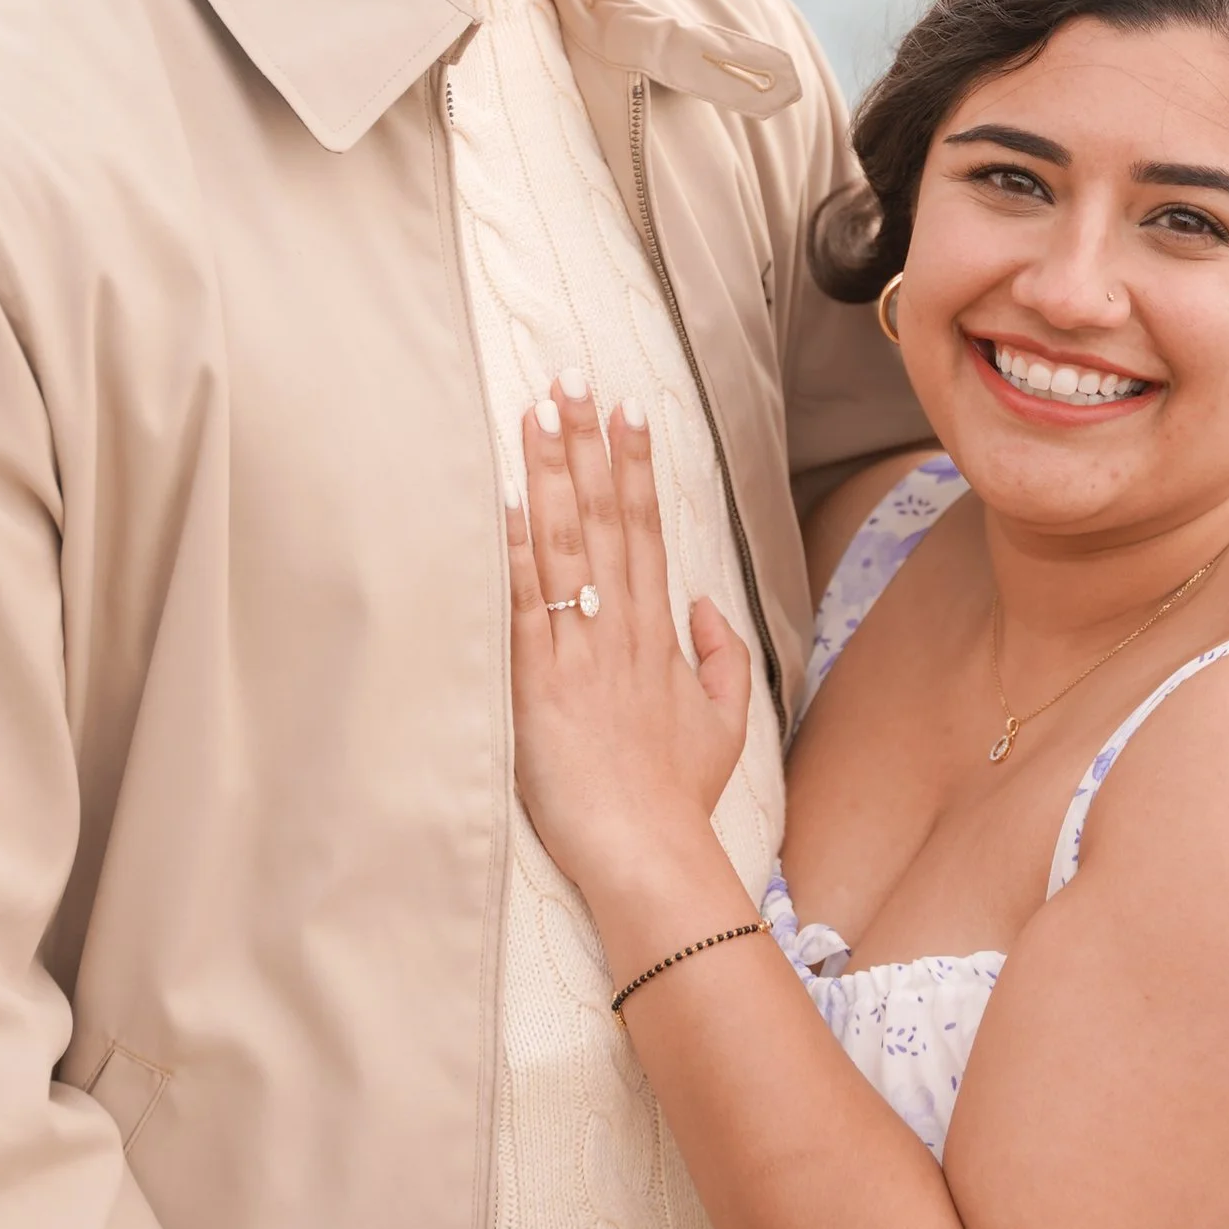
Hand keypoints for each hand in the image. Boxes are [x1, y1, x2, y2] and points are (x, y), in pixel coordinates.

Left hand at [505, 383, 749, 902]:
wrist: (649, 849)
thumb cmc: (677, 796)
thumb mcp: (723, 723)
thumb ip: (720, 656)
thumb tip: (703, 606)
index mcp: (657, 633)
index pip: (645, 529)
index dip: (635, 466)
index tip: (629, 409)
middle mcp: (618, 628)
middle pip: (604, 518)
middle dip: (587, 445)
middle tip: (571, 379)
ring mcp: (578, 651)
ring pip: (564, 545)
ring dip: (550, 475)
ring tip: (537, 414)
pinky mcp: (536, 684)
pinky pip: (525, 604)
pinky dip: (514, 550)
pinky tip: (505, 501)